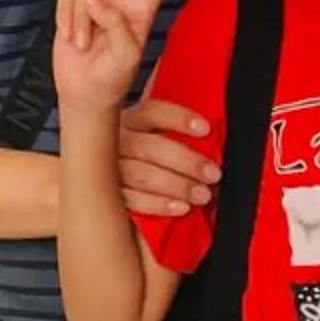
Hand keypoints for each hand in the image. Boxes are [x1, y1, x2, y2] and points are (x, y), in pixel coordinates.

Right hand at [52, 0, 194, 124]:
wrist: (84, 95)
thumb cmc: (111, 79)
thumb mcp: (127, 54)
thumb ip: (117, 22)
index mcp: (142, 11)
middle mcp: (120, 0)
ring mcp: (95, 3)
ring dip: (84, 20)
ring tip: (87, 44)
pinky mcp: (72, 9)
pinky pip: (67, 1)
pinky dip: (68, 22)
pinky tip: (73, 39)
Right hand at [120, 93, 220, 218]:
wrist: (112, 196)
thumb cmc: (147, 163)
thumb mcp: (154, 140)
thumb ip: (174, 135)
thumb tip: (210, 136)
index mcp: (128, 123)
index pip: (151, 112)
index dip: (178, 118)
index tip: (205, 129)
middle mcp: (114, 143)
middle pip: (149, 147)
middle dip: (185, 161)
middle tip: (212, 173)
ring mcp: (107, 171)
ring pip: (142, 175)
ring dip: (177, 186)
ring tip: (202, 195)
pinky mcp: (109, 197)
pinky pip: (133, 200)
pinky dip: (159, 204)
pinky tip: (180, 207)